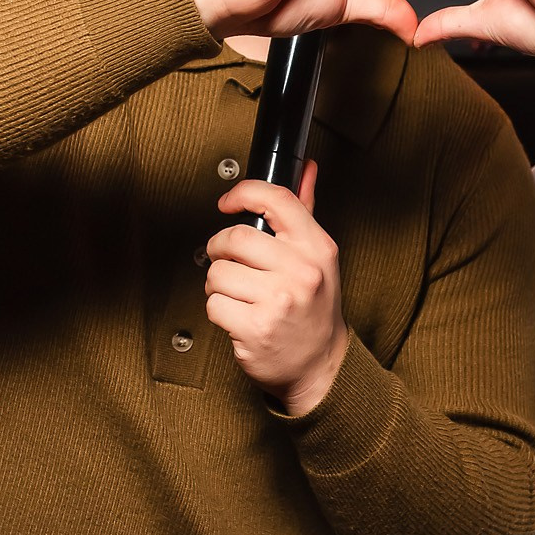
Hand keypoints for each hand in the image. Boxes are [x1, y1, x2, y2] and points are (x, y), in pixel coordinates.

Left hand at [206, 161, 347, 414]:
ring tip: (238, 294)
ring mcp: (279, 302)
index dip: (243, 192)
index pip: (277, 199)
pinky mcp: (256, 329)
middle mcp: (302, 272)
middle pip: (235, 238)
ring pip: (218, 273)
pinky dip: (219, 311)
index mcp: (317, 248)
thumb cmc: (314, 309)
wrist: (320, 365)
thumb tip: (307, 168)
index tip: (227, 202)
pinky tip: (239, 316)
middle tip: (227, 261)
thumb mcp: (319, 258)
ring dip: (217, 284)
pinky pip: (214, 305)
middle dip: (219, 249)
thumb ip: (305, 212)